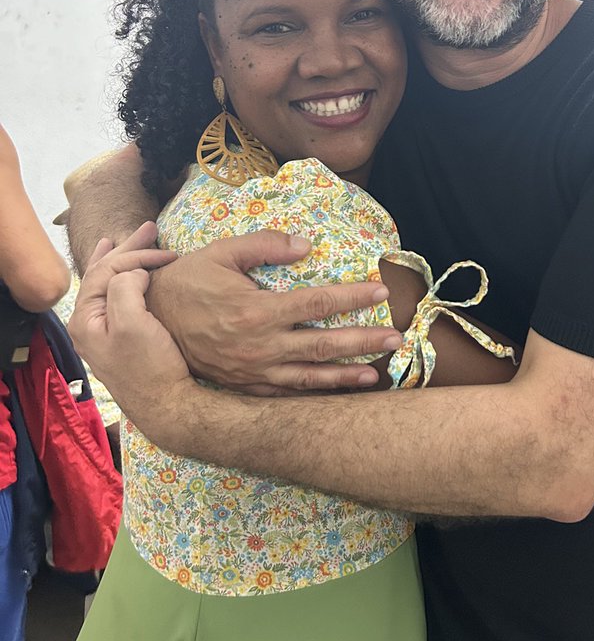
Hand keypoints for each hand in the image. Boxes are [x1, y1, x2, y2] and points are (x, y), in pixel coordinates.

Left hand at [68, 222, 195, 437]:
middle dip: (126, 248)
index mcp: (85, 319)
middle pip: (104, 274)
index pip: (105, 271)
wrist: (169, 406)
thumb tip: (134, 274)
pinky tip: (132, 275)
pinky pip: (120, 299)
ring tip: (126, 240)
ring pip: (111, 285)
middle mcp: (89, 325)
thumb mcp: (132, 322)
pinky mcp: (122, 340)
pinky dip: (128, 280)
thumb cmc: (150, 366)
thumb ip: (124, 287)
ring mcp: (105, 333)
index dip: (134, 257)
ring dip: (125, 261)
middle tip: (148, 228)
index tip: (166, 255)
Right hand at [144, 229, 402, 395]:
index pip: (317, 303)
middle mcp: (260, 346)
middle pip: (324, 346)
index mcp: (257, 310)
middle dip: (364, 342)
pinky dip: (316, 395)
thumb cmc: (188, 281)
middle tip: (397, 338)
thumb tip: (306, 245)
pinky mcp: (246, 387)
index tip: (381, 291)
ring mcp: (254, 372)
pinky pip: (288, 395)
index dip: (352, 297)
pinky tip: (338, 392)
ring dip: (347, 376)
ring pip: (310, 377)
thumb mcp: (221, 252)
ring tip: (378, 373)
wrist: (148, 324)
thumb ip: (264, 245)